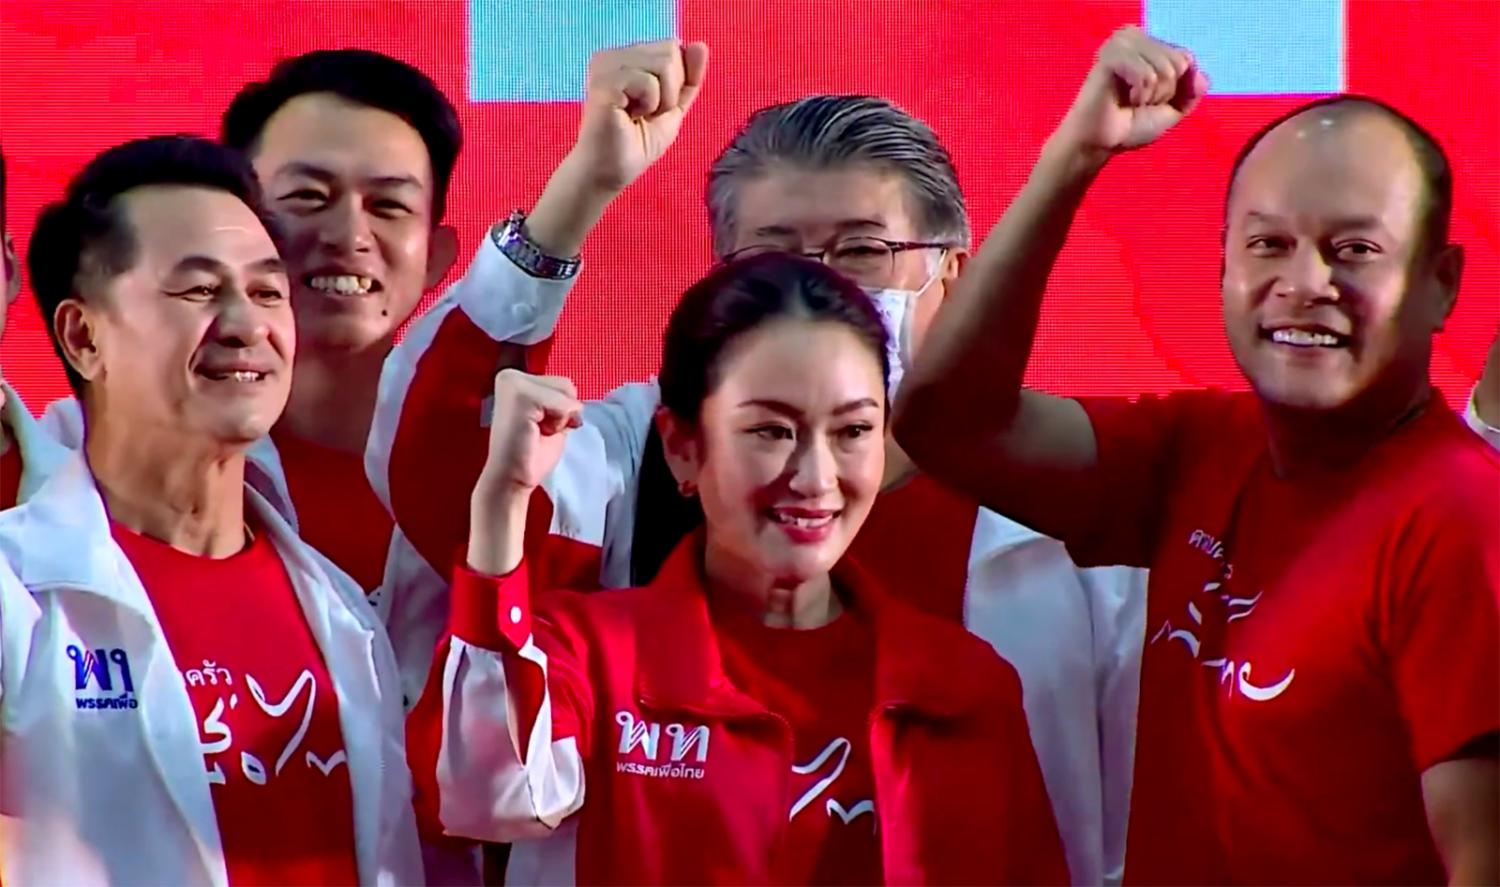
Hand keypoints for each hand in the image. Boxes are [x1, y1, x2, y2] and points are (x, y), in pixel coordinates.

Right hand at [474, 370, 582, 508]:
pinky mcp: (520, 396)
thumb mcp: (552, 418)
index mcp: (516, 380)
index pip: (562, 383)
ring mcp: (513, 383)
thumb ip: (561, 399)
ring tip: (537, 432)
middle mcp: (510, 375)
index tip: (540, 428)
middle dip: (563, 412)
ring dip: (560, 418)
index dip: (563, 410)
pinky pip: (563, 404)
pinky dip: (558, 423)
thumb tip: (575, 397)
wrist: (511, 479)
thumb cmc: (530, 454)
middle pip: (566, 384)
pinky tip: (536, 433)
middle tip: (538, 431)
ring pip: (566, 391)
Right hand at [564, 39, 708, 194]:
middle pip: (670, 50)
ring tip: (637, 115)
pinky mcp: (603, 80)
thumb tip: (701, 44)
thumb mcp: (673, 107)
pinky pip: (649, 81)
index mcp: (627, 56)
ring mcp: (606, 64)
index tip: (655, 106)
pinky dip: (649, 104)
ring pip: (664, 63)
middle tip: (645, 113)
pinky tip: (628, 116)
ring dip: (661, 99)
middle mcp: (613, 54)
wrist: (610, 172)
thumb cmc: (637, 143)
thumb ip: (689, 78)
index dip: (676, 81)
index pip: (673, 46)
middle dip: (671, 90)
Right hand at [1053, 26, 1206, 159]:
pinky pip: (1146, 75)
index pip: (1186, 57)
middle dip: (1165, 92)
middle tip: (1138, 101)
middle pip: (1179, 62)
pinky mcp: (1110, 56)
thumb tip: (1200, 75)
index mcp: (1148, 44)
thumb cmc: (1130, 125)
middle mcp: (1134, 37)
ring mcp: (1121, 44)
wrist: (1100, 144)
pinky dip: (1140, 95)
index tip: (1151, 99)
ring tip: (1131, 101)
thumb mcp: (1172, 110)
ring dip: (1152, 95)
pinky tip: (1124, 99)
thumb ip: (1192, 91)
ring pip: (1165, 69)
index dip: (1176, 88)